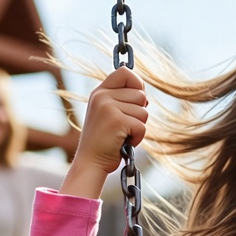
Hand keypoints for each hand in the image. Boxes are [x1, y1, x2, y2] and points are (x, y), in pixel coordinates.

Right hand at [60, 66, 147, 198]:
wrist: (91, 163)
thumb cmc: (104, 141)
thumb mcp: (108, 114)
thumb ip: (122, 100)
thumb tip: (144, 94)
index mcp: (99, 92)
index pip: (125, 72)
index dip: (137, 84)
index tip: (135, 101)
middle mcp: (102, 96)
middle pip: (140, 94)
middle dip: (139, 113)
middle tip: (123, 127)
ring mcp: (108, 107)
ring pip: (143, 111)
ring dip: (138, 127)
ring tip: (121, 135)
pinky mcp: (116, 121)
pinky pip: (142, 126)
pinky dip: (137, 138)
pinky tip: (123, 143)